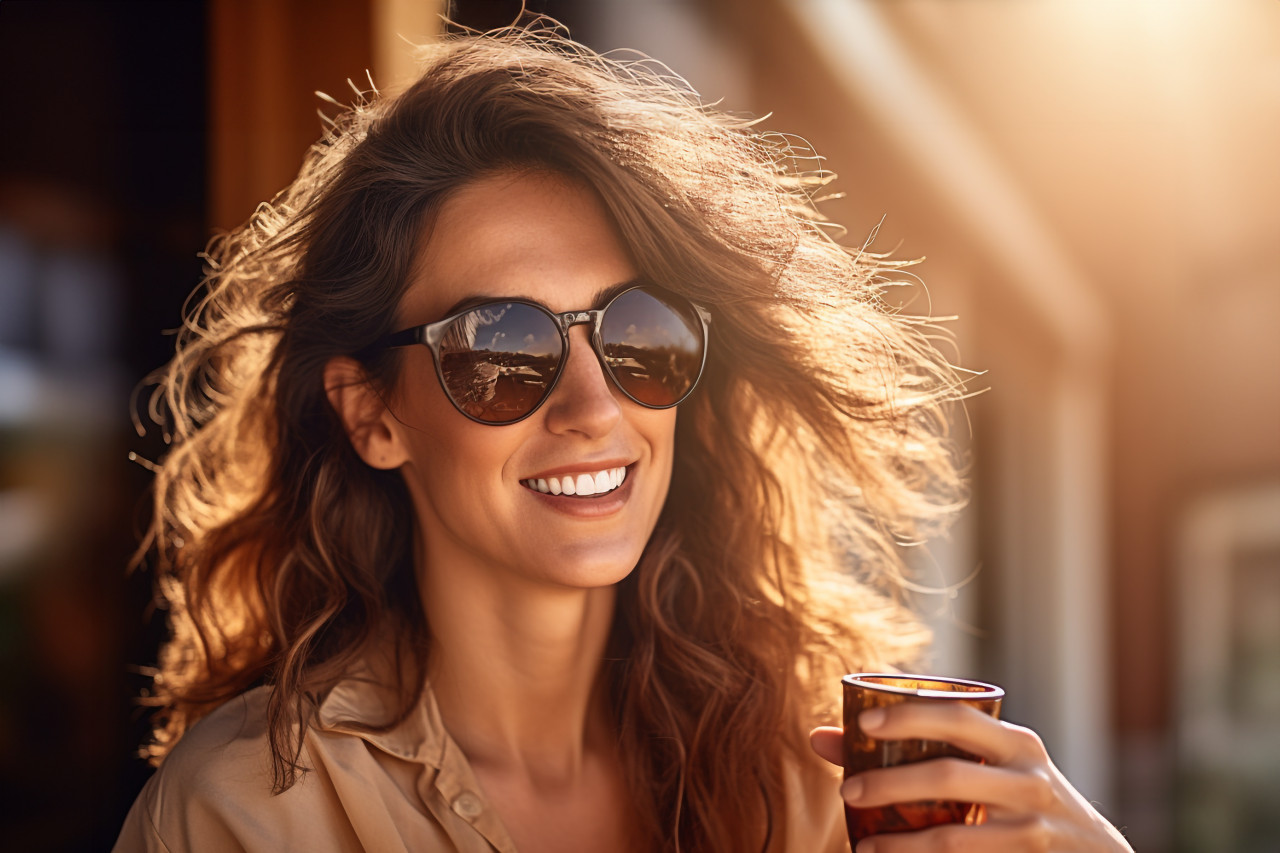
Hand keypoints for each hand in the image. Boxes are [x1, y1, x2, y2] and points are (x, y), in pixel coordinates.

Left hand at [809, 703, 1132, 851]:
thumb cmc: (1021, 799)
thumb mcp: (988, 767)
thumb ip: (918, 749)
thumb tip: (818, 736)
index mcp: (1016, 742)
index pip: (958, 716)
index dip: (910, 716)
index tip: (864, 722)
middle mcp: (1029, 778)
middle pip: (949, 774)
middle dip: (891, 783)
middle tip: (848, 791)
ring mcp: (1034, 826)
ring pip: (954, 836)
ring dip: (901, 843)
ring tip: (864, 846)